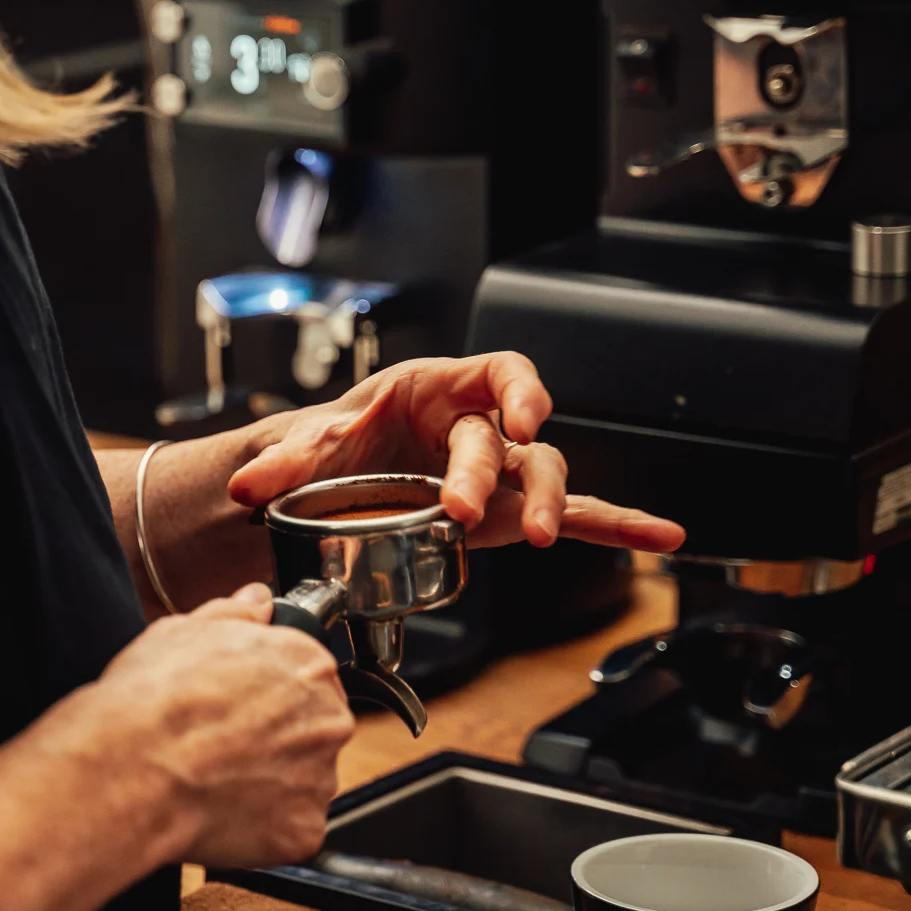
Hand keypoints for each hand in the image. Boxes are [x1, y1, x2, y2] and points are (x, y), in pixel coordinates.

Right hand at [91, 584, 353, 867]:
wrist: (131, 769)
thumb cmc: (152, 700)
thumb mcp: (182, 632)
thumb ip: (234, 615)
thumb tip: (256, 602)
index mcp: (307, 663)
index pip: (309, 676)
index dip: (269, 693)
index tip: (242, 705)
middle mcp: (326, 719)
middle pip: (313, 730)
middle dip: (276, 739)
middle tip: (223, 744)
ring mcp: (318, 778)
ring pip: (303, 781)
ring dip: (271, 784)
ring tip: (215, 779)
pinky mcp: (303, 830)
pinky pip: (290, 830)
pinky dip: (263, 828)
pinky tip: (221, 811)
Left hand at [226, 353, 685, 551]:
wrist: (338, 480)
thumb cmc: (341, 443)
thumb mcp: (311, 445)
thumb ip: (282, 461)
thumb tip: (248, 482)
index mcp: (443, 388)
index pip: (501, 372)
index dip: (516, 390)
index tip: (514, 417)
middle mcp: (482, 426)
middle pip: (510, 442)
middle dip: (490, 472)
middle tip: (461, 508)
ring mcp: (501, 474)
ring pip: (544, 478)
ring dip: (550, 507)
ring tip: (542, 537)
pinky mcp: (509, 515)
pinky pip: (575, 516)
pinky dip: (618, 527)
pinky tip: (662, 537)